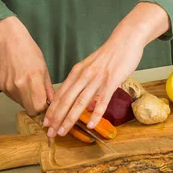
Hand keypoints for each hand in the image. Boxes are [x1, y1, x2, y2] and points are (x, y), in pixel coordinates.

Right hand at [0, 16, 54, 115]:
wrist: (11, 43)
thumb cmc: (30, 53)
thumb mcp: (44, 70)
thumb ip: (48, 89)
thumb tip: (53, 103)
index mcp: (33, 79)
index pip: (40, 107)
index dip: (44, 108)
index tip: (46, 104)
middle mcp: (20, 85)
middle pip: (30, 110)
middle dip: (36, 107)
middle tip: (39, 99)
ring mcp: (10, 87)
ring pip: (22, 104)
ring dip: (27, 101)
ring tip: (29, 86)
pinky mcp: (3, 87)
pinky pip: (13, 98)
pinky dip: (19, 95)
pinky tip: (20, 83)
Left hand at [44, 2, 170, 136]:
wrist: (125, 39)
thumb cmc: (109, 55)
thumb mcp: (91, 68)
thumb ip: (85, 84)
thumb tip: (85, 105)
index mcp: (77, 72)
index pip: (60, 94)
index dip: (52, 110)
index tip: (46, 123)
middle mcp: (84, 75)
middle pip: (66, 100)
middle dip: (56, 118)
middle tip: (50, 132)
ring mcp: (97, 79)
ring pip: (80, 102)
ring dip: (70, 119)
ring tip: (63, 132)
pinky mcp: (111, 81)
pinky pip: (102, 100)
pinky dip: (95, 114)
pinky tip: (90, 125)